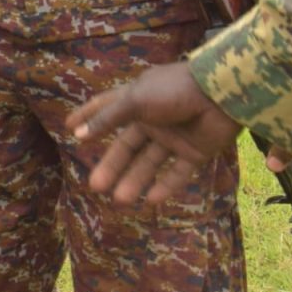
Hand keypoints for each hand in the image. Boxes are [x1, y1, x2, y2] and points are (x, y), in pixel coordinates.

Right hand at [67, 61, 241, 203]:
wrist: (221, 94)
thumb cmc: (172, 91)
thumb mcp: (134, 100)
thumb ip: (107, 119)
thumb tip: (77, 135)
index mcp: (137, 100)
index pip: (107, 109)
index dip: (89, 117)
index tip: (69, 129)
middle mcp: (153, 120)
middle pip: (127, 146)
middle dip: (112, 166)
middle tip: (95, 186)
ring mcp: (174, 137)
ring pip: (150, 163)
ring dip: (134, 180)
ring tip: (120, 200)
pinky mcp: (196, 152)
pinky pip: (178, 172)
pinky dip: (166, 186)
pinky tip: (151, 200)